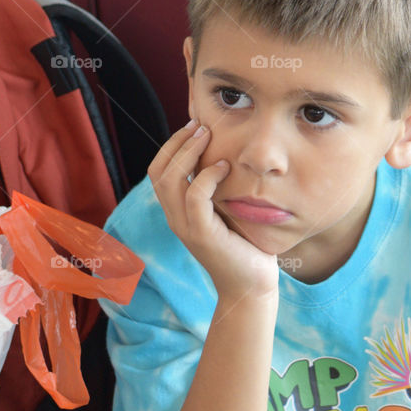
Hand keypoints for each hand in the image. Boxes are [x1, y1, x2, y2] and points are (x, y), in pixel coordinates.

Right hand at [148, 121, 278, 301]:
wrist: (251, 286)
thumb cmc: (245, 245)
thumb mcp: (226, 210)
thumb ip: (217, 189)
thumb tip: (224, 153)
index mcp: (177, 212)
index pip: (158, 171)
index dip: (171, 145)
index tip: (193, 125)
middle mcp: (175, 219)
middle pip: (158, 172)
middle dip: (177, 142)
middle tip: (200, 124)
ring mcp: (186, 228)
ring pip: (171, 181)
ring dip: (189, 152)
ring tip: (208, 135)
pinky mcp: (203, 235)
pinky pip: (195, 198)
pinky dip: (207, 176)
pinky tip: (225, 166)